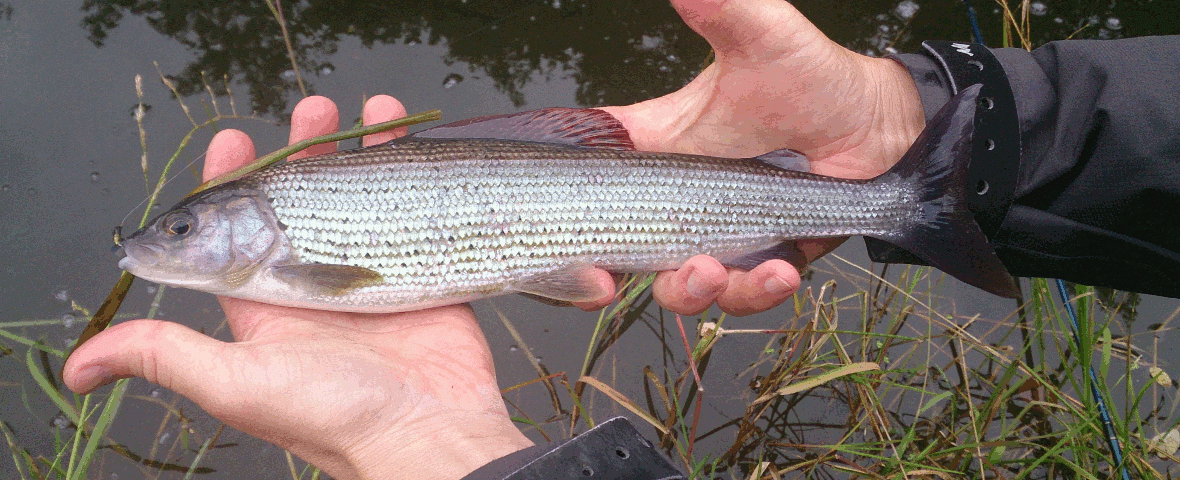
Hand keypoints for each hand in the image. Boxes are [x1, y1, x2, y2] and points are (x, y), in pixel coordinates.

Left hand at [63, 96, 532, 479]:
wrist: (424, 432)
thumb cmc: (330, 413)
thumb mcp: (236, 382)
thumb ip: (165, 355)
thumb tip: (80, 367)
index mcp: (267, 302)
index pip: (239, 231)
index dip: (233, 183)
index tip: (234, 139)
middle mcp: (316, 282)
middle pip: (305, 202)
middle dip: (305, 151)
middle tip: (311, 112)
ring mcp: (371, 272)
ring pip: (361, 197)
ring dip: (360, 150)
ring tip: (366, 110)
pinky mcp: (420, 271)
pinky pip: (413, 210)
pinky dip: (409, 169)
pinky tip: (405, 137)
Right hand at [577, 0, 926, 315]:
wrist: (881, 128)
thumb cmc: (814, 79)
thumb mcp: (764, 40)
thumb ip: (722, 10)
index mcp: (662, 149)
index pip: (595, 181)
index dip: (570, 216)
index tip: (565, 239)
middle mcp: (681, 202)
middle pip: (622, 254)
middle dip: (614, 277)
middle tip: (628, 276)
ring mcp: (719, 238)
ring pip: (680, 286)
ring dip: (692, 290)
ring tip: (718, 271)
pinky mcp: (761, 263)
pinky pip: (743, 294)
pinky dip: (755, 291)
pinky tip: (781, 272)